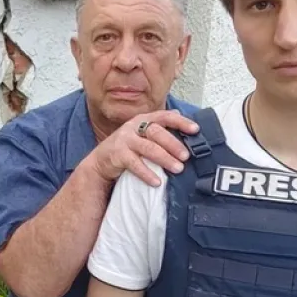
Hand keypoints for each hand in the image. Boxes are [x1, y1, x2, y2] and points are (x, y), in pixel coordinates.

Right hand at [84, 110, 199, 186]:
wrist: (101, 161)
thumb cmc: (127, 148)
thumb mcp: (142, 134)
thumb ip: (158, 127)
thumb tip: (179, 114)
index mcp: (143, 120)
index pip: (164, 116)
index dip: (180, 122)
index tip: (195, 130)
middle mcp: (133, 127)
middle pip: (157, 132)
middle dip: (173, 144)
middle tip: (186, 156)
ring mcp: (124, 140)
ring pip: (148, 148)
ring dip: (165, 159)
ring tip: (178, 169)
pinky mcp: (117, 155)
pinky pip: (134, 164)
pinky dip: (147, 173)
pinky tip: (157, 182)